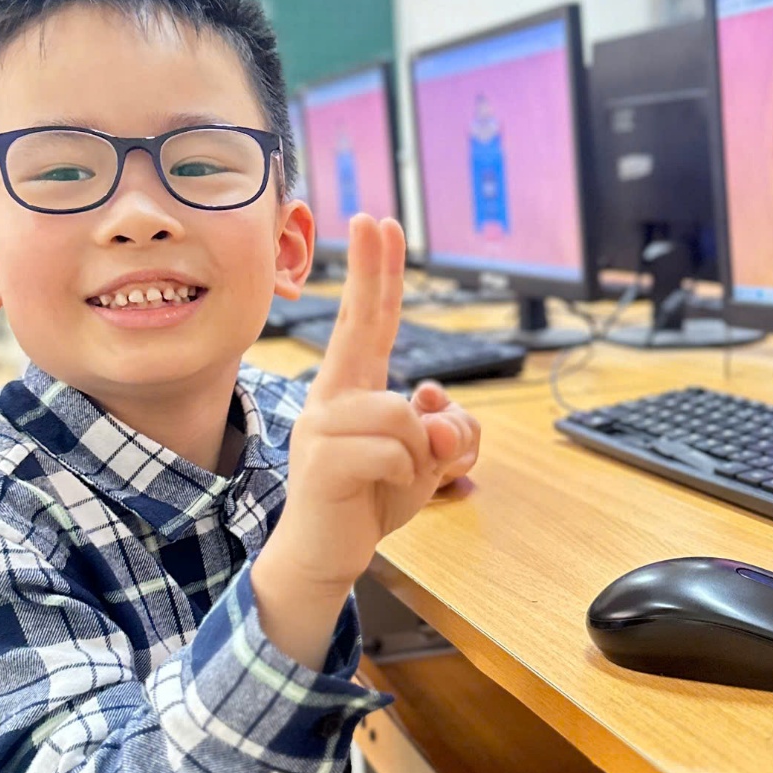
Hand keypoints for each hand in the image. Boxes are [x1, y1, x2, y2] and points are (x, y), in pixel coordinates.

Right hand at [252, 215, 479, 667]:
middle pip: (363, 324)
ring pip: (407, 416)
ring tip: (396, 480)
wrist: (324, 556)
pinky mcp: (323, 460)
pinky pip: (397, 453)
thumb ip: (449, 432)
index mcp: (354, 389)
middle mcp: (333, 396)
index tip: (378, 222)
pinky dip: (407, 479)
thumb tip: (441, 411)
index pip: (371, 320)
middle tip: (378, 216)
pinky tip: (379, 494)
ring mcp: (323, 425)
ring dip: (422, 456)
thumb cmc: (370, 498)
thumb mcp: (428, 463)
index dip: (378, 272)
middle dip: (374, 269)